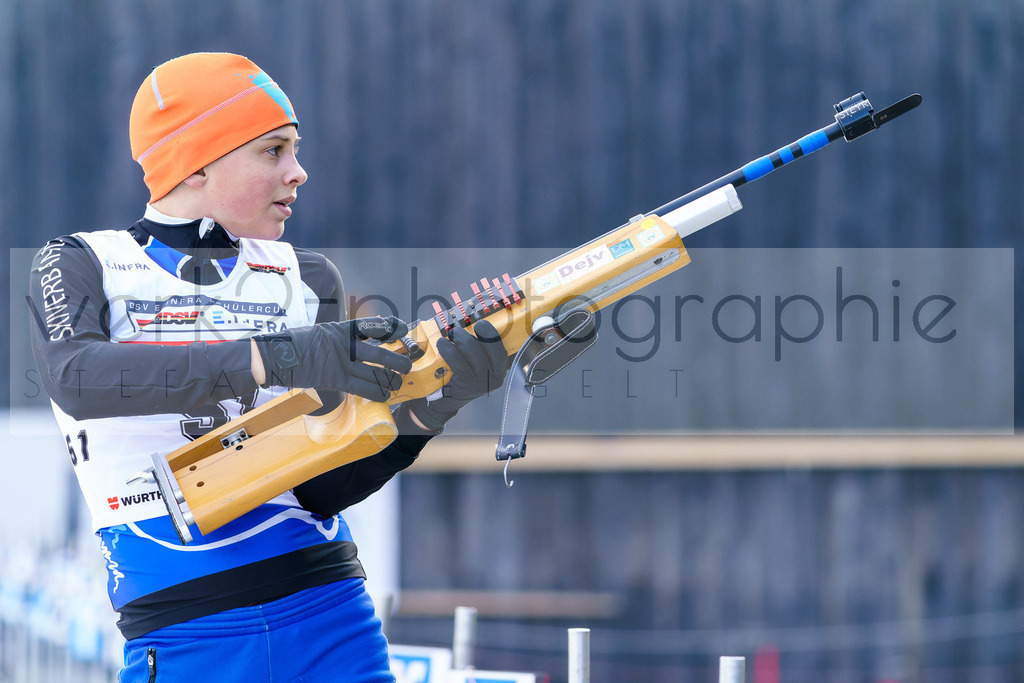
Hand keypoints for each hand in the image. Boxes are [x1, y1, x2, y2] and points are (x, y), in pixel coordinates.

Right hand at [252, 317, 412, 401]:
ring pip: (374, 373)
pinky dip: (377, 392)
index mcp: (341, 329)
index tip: (402, 328)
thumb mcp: (322, 331)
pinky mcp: (334, 380)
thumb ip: (344, 334)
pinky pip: (362, 388)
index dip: (391, 327)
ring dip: (391, 380)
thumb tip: (368, 332)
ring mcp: (340, 363)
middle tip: (408, 364)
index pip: (373, 325)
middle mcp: (344, 345)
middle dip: (398, 360)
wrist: (274, 357)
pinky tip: (386, 395)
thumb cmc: (297, 344)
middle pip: (380, 353)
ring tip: (399, 383)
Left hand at [410, 320, 508, 430]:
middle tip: (467, 326)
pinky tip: (442, 344)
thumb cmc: (460, 377)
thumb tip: (476, 324)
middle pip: (490, 347)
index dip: (493, 334)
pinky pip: (457, 361)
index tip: (482, 324)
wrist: (443, 401)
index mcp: (499, 371)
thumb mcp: (475, 366)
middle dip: (479, 332)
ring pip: (473, 351)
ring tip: (451, 334)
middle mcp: (495, 379)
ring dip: (461, 337)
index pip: (502, 350)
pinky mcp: (465, 385)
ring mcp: (481, 383)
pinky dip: (448, 349)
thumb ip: (480, 350)